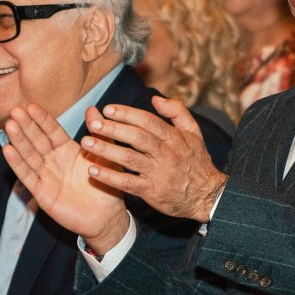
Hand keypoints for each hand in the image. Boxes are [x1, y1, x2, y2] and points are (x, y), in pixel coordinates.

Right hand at [0, 103, 129, 252]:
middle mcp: (54, 161)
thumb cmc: (108, 184)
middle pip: (37, 141)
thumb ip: (98, 134)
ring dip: (19, 141)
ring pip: (29, 156)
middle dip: (26, 126)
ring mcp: (46, 176)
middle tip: (15, 111)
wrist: (108, 216)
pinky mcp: (42, 193)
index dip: (42, 120)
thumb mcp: (105, 155)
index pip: (52, 131)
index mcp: (67, 150)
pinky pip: (28, 176)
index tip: (31, 106)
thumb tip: (92, 108)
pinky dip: (17, 164)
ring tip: (10, 126)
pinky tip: (8, 150)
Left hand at [78, 98, 226, 222]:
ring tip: (87, 143)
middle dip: (113, 129)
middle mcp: (165, 153)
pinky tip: (93, 171)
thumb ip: (177, 111)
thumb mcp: (194, 132)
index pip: (148, 121)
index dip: (127, 114)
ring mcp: (158, 173)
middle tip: (93, 123)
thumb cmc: (197, 161)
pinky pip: (127, 183)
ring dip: (106, 150)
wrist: (206, 195)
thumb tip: (156, 98)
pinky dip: (110, 177)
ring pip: (129, 158)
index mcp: (173, 137)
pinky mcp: (151, 191)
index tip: (107, 109)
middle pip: (136, 137)